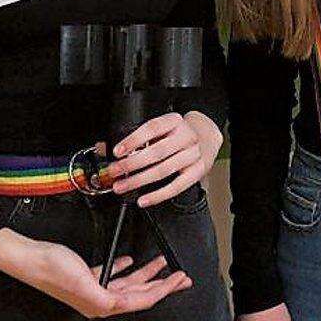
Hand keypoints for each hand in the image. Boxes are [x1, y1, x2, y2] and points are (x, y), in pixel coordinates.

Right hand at [0, 228, 189, 317]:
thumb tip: (124, 303)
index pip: (141, 299)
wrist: (30, 257)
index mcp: (101, 304)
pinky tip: (130, 261)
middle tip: (181, 276)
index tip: (179, 279)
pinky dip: (125, 268)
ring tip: (161, 264)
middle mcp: (100, 299)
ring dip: (146, 274)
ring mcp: (94, 288)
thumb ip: (105, 297)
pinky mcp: (87, 276)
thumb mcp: (83, 282)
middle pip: (139, 293)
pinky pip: (112, 275)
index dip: (163, 290)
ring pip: (129, 283)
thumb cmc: (53, 269)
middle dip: (162, 284)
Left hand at [109, 110, 223, 206]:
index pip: (152, 128)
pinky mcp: (197, 171)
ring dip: (139, 180)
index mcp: (174, 121)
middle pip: (157, 152)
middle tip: (114, 172)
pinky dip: (157, 195)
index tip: (117, 152)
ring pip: (163, 170)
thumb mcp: (164, 128)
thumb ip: (145, 138)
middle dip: (131, 164)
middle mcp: (186, 136)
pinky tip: (143, 199)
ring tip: (122, 186)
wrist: (206, 138)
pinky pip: (176, 187)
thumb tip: (120, 155)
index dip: (133, 140)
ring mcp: (194, 154)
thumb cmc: (177, 135)